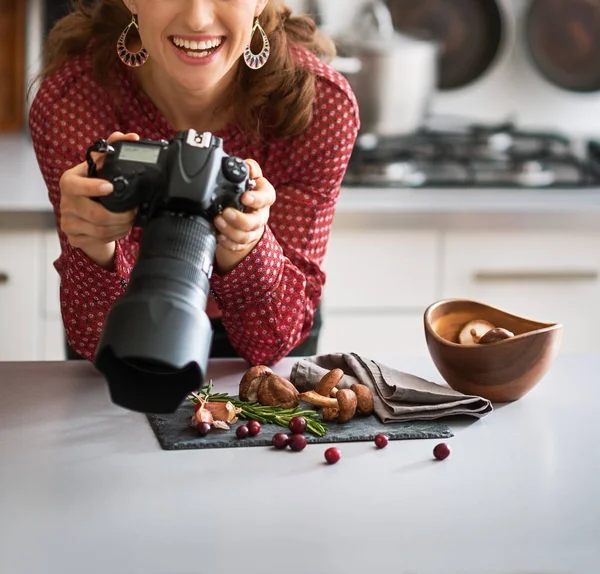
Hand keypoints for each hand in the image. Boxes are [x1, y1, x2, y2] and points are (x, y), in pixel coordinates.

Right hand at [58, 132, 139, 268]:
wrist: (86, 216)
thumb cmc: (95, 188)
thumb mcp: (101, 169)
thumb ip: (112, 151)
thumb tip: (131, 137)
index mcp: (70, 182)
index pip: (76, 186)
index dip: (94, 188)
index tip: (111, 187)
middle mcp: (66, 202)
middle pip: (95, 214)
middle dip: (121, 215)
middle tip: (134, 211)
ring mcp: (69, 222)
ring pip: (100, 230)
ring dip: (121, 226)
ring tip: (130, 220)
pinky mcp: (74, 238)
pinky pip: (99, 240)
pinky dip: (116, 235)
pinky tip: (122, 228)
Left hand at [213, 159, 275, 273]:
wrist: (242, 216)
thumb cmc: (244, 194)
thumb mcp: (247, 179)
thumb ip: (248, 170)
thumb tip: (245, 164)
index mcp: (264, 197)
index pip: (267, 197)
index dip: (257, 198)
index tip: (244, 196)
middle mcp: (260, 215)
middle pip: (256, 221)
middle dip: (240, 219)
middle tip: (225, 212)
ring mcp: (252, 231)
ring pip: (245, 236)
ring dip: (230, 230)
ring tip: (217, 221)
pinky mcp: (243, 243)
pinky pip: (236, 246)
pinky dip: (226, 242)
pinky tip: (218, 235)